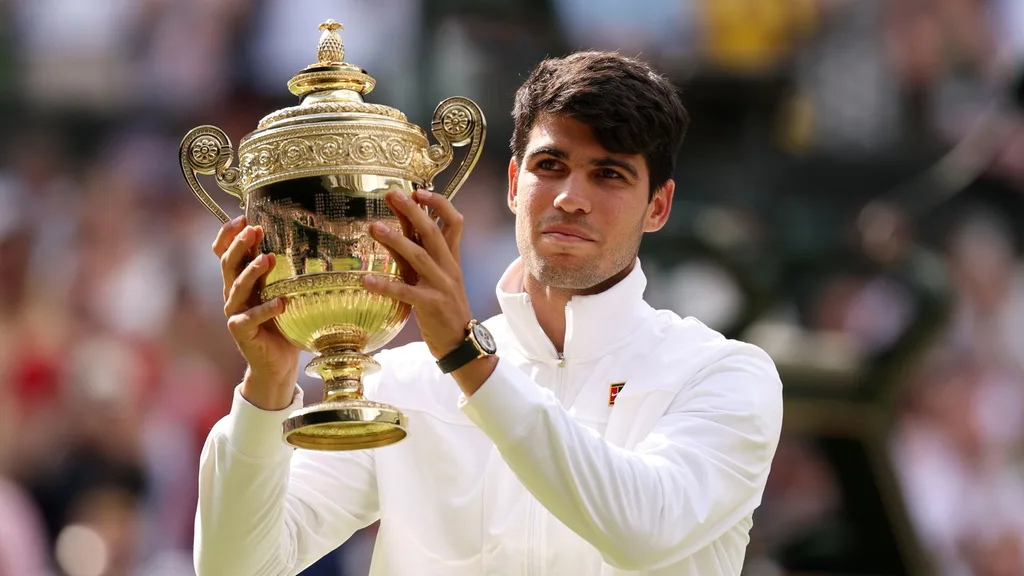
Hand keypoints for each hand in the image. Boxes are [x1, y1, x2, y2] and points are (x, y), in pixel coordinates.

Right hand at [213, 216, 299, 410]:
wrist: (279, 363)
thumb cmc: (285, 324)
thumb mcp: (285, 292)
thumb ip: (286, 273)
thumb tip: (308, 242)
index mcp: (242, 281)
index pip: (225, 253)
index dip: (228, 235)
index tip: (242, 217)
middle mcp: (233, 294)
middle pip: (228, 264)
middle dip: (239, 245)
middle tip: (253, 230)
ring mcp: (235, 313)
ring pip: (236, 287)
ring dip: (252, 272)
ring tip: (269, 258)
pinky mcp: (241, 333)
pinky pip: (250, 319)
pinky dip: (266, 310)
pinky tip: (281, 303)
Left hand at [363, 189, 472, 360]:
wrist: (460, 341)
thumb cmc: (443, 307)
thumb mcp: (434, 276)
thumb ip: (419, 253)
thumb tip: (400, 228)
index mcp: (451, 258)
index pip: (454, 222)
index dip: (438, 204)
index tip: (418, 191)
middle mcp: (449, 267)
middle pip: (434, 232)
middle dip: (413, 211)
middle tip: (393, 194)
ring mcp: (441, 286)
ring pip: (419, 257)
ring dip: (395, 240)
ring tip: (373, 227)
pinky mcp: (431, 305)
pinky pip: (405, 292)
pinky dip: (385, 285)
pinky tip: (366, 280)